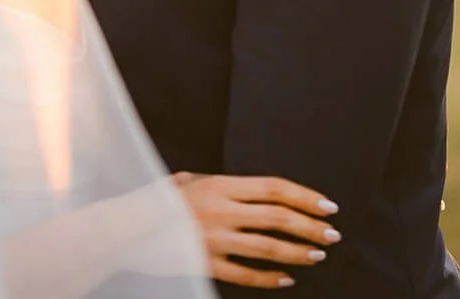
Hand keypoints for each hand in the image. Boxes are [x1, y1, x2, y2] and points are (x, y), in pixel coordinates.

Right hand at [173, 172, 341, 289]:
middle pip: (278, 217)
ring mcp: (215, 239)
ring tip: (317, 254)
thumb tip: (246, 190)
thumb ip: (219, 183)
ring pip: (267, 248)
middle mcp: (222, 211)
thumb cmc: (158, 200)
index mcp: (221, 186)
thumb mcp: (188, 180)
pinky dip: (269, 279)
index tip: (327, 205)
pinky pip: (244, 275)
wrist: (126, 228)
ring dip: (297, 251)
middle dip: (310, 225)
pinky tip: (286, 279)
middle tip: (332, 233)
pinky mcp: (205, 264)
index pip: (274, 189)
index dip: (305, 197)